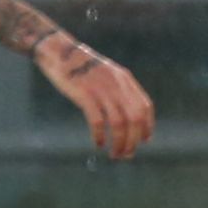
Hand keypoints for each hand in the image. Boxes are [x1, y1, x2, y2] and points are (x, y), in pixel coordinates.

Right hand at [33, 35, 152, 160]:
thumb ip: (117, 88)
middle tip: (126, 154)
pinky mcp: (85, 95)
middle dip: (133, 140)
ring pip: (119, 123)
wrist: (59, 52)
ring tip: (114, 154)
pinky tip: (97, 143)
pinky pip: (97, 121)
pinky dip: (99, 135)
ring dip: (118, 142)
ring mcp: (102, 90)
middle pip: (134, 118)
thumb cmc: (79, 65)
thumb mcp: (106, 73)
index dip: (147, 126)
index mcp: (125, 80)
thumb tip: (124, 111)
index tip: (143, 141)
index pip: (145, 107)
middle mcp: (118, 85)